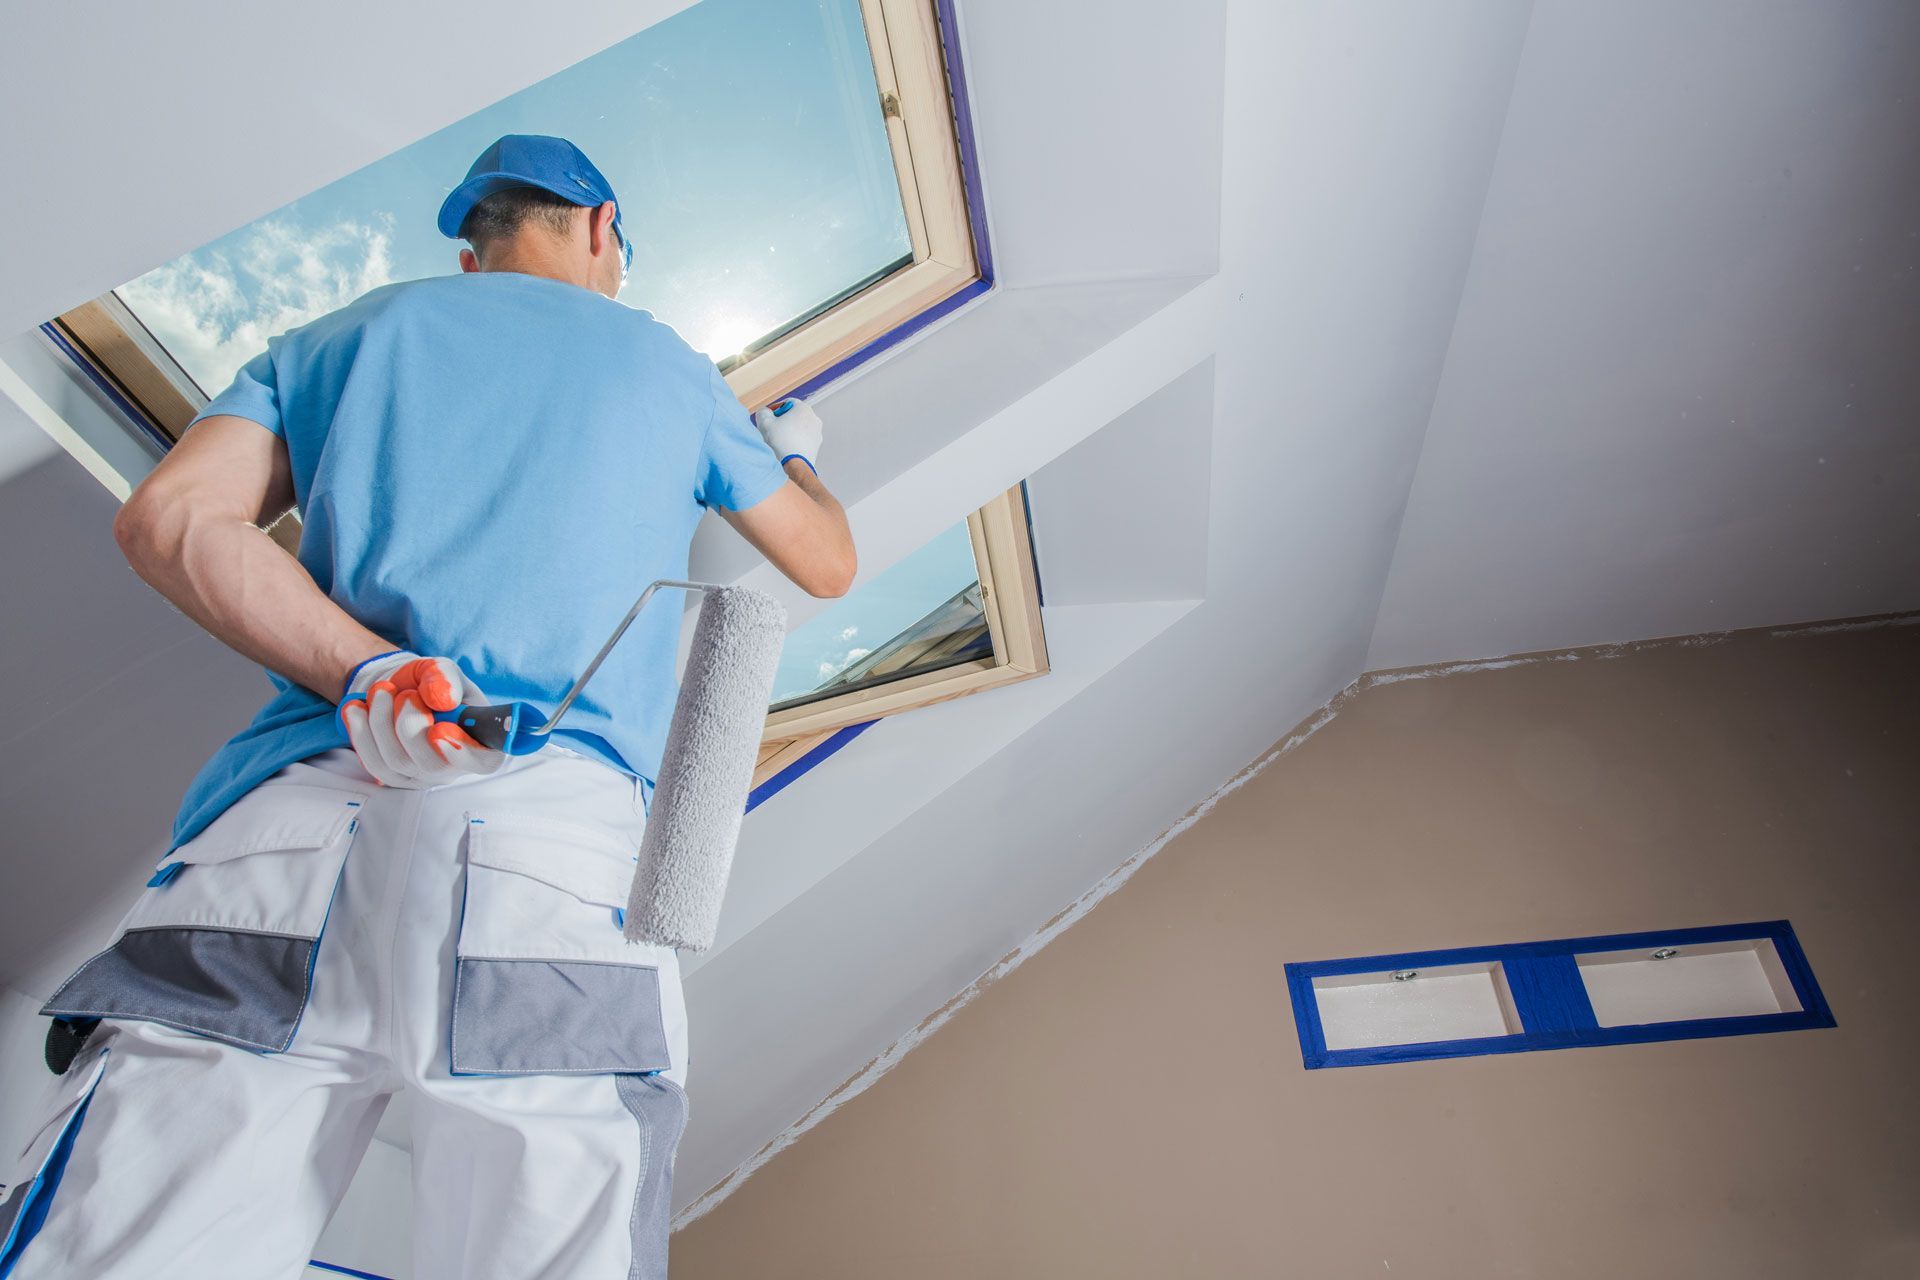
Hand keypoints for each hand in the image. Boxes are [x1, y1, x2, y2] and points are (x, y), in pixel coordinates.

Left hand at [337, 651, 506, 786]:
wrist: (399, 689)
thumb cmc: (430, 684)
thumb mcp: (442, 670)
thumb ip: (445, 679)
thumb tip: (442, 699)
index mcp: (481, 742)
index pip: (484, 760)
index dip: (464, 752)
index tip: (440, 730)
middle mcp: (454, 767)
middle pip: (432, 764)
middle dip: (410, 726)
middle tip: (404, 695)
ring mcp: (422, 776)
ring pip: (397, 762)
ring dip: (382, 722)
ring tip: (380, 691)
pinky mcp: (392, 776)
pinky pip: (373, 762)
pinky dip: (361, 732)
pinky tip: (356, 708)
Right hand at [753, 397, 822, 471]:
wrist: (795, 465)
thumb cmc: (781, 442)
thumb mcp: (764, 422)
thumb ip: (763, 412)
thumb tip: (766, 413)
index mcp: (803, 408)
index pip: (787, 403)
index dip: (775, 409)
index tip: (768, 417)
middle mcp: (814, 418)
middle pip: (794, 415)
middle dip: (783, 420)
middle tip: (772, 428)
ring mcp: (817, 432)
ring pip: (800, 427)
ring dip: (790, 430)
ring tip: (779, 439)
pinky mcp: (817, 445)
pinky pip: (804, 438)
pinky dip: (796, 440)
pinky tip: (786, 447)